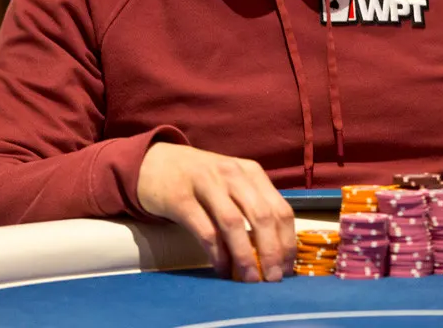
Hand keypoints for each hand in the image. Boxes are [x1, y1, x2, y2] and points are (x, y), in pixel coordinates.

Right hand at [137, 143, 294, 282]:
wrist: (154, 163)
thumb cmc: (200, 179)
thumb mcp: (231, 183)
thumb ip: (252, 207)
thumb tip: (275, 253)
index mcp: (250, 172)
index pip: (280, 209)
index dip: (287, 242)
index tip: (288, 269)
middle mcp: (231, 174)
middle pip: (262, 216)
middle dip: (272, 252)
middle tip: (273, 279)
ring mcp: (205, 183)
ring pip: (234, 223)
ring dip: (245, 256)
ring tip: (250, 280)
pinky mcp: (181, 198)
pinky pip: (205, 230)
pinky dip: (217, 254)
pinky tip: (222, 269)